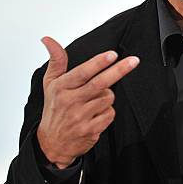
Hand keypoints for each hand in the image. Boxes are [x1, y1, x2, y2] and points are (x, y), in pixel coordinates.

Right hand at [36, 36, 138, 168]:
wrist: (51, 143)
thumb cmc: (54, 109)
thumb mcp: (50, 83)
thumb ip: (56, 60)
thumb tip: (48, 40)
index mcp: (61, 88)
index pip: (82, 73)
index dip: (98, 63)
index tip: (112, 55)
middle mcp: (70, 102)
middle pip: (100, 83)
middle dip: (119, 71)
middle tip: (134, 61)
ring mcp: (80, 117)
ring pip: (108, 98)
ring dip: (107, 96)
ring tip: (94, 101)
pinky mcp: (90, 130)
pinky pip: (110, 114)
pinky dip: (107, 112)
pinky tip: (96, 114)